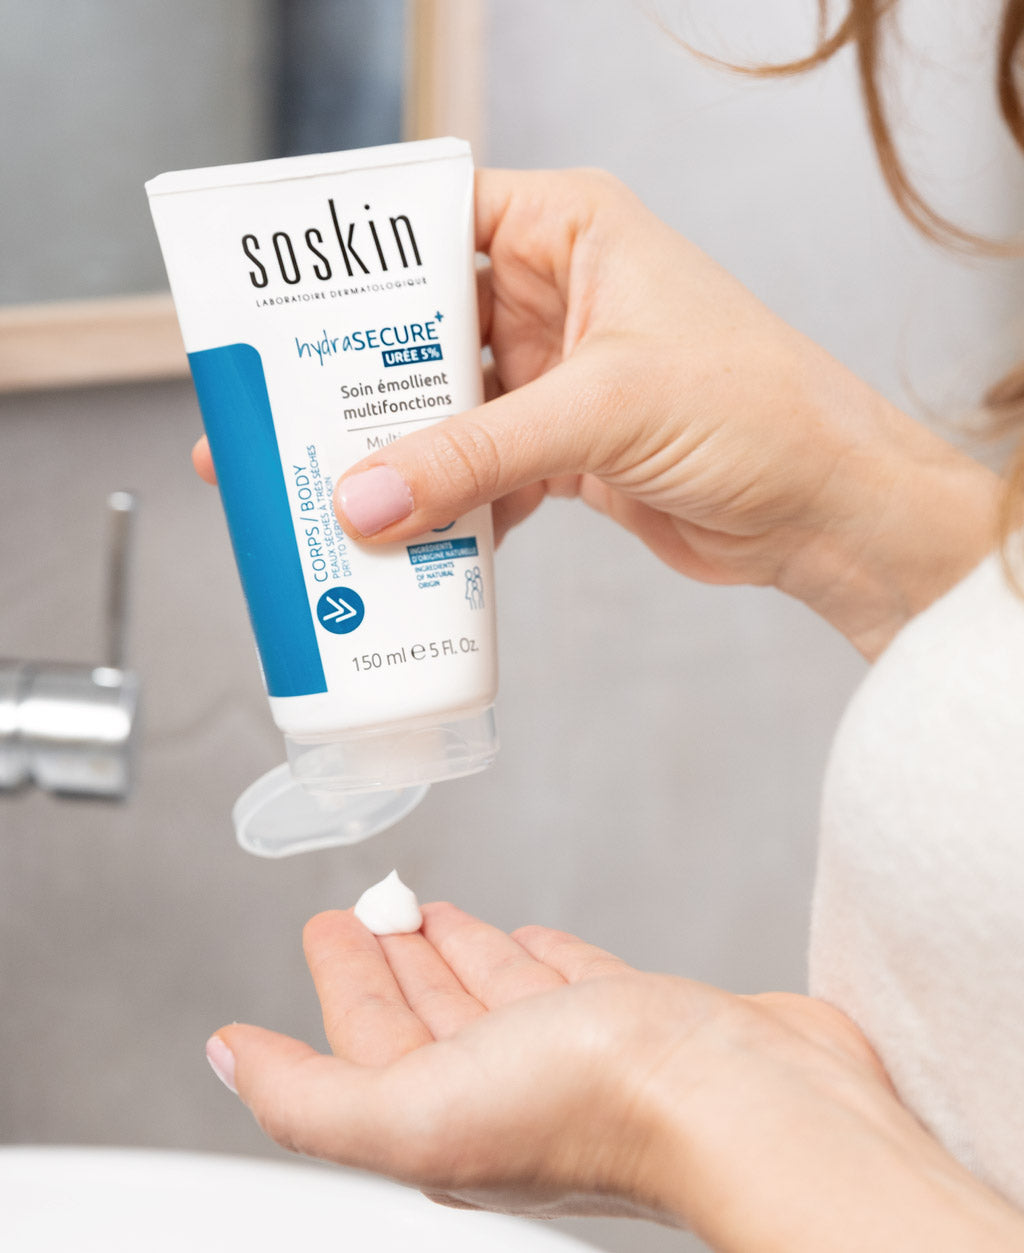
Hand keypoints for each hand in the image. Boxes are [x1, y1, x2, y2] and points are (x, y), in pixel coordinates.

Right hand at [193, 169, 997, 657]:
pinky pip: (480, 473)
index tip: (282, 304)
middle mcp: (557, 295)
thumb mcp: (601, 412)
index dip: (359, 260)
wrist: (824, 509)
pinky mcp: (566, 450)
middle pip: (425, 328)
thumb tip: (364, 498)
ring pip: (447, 410)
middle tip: (278, 418)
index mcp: (570, 232)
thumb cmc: (757, 411)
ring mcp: (558, 378)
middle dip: (359, 381)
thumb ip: (475, 455)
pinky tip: (408, 538)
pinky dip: (448, 507)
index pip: (435, 220)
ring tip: (325, 491)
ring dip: (399, 456)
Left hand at [205, 905, 1022, 1247]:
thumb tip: (224, 1059)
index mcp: (447, 1113)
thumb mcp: (414, 1113)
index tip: (326, 925)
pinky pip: (569, 981)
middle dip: (397, 961)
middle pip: (432, 1013)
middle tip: (375, 907)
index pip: (371, 1038)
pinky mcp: (641, 1024)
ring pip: (498, 994)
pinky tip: (524, 937)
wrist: (753, 1105)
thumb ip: (308, 1096)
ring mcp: (580, 1053)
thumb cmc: (600, 1110)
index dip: (342, 980)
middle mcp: (510, 1087)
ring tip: (434, 913)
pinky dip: (536, 958)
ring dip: (462, 954)